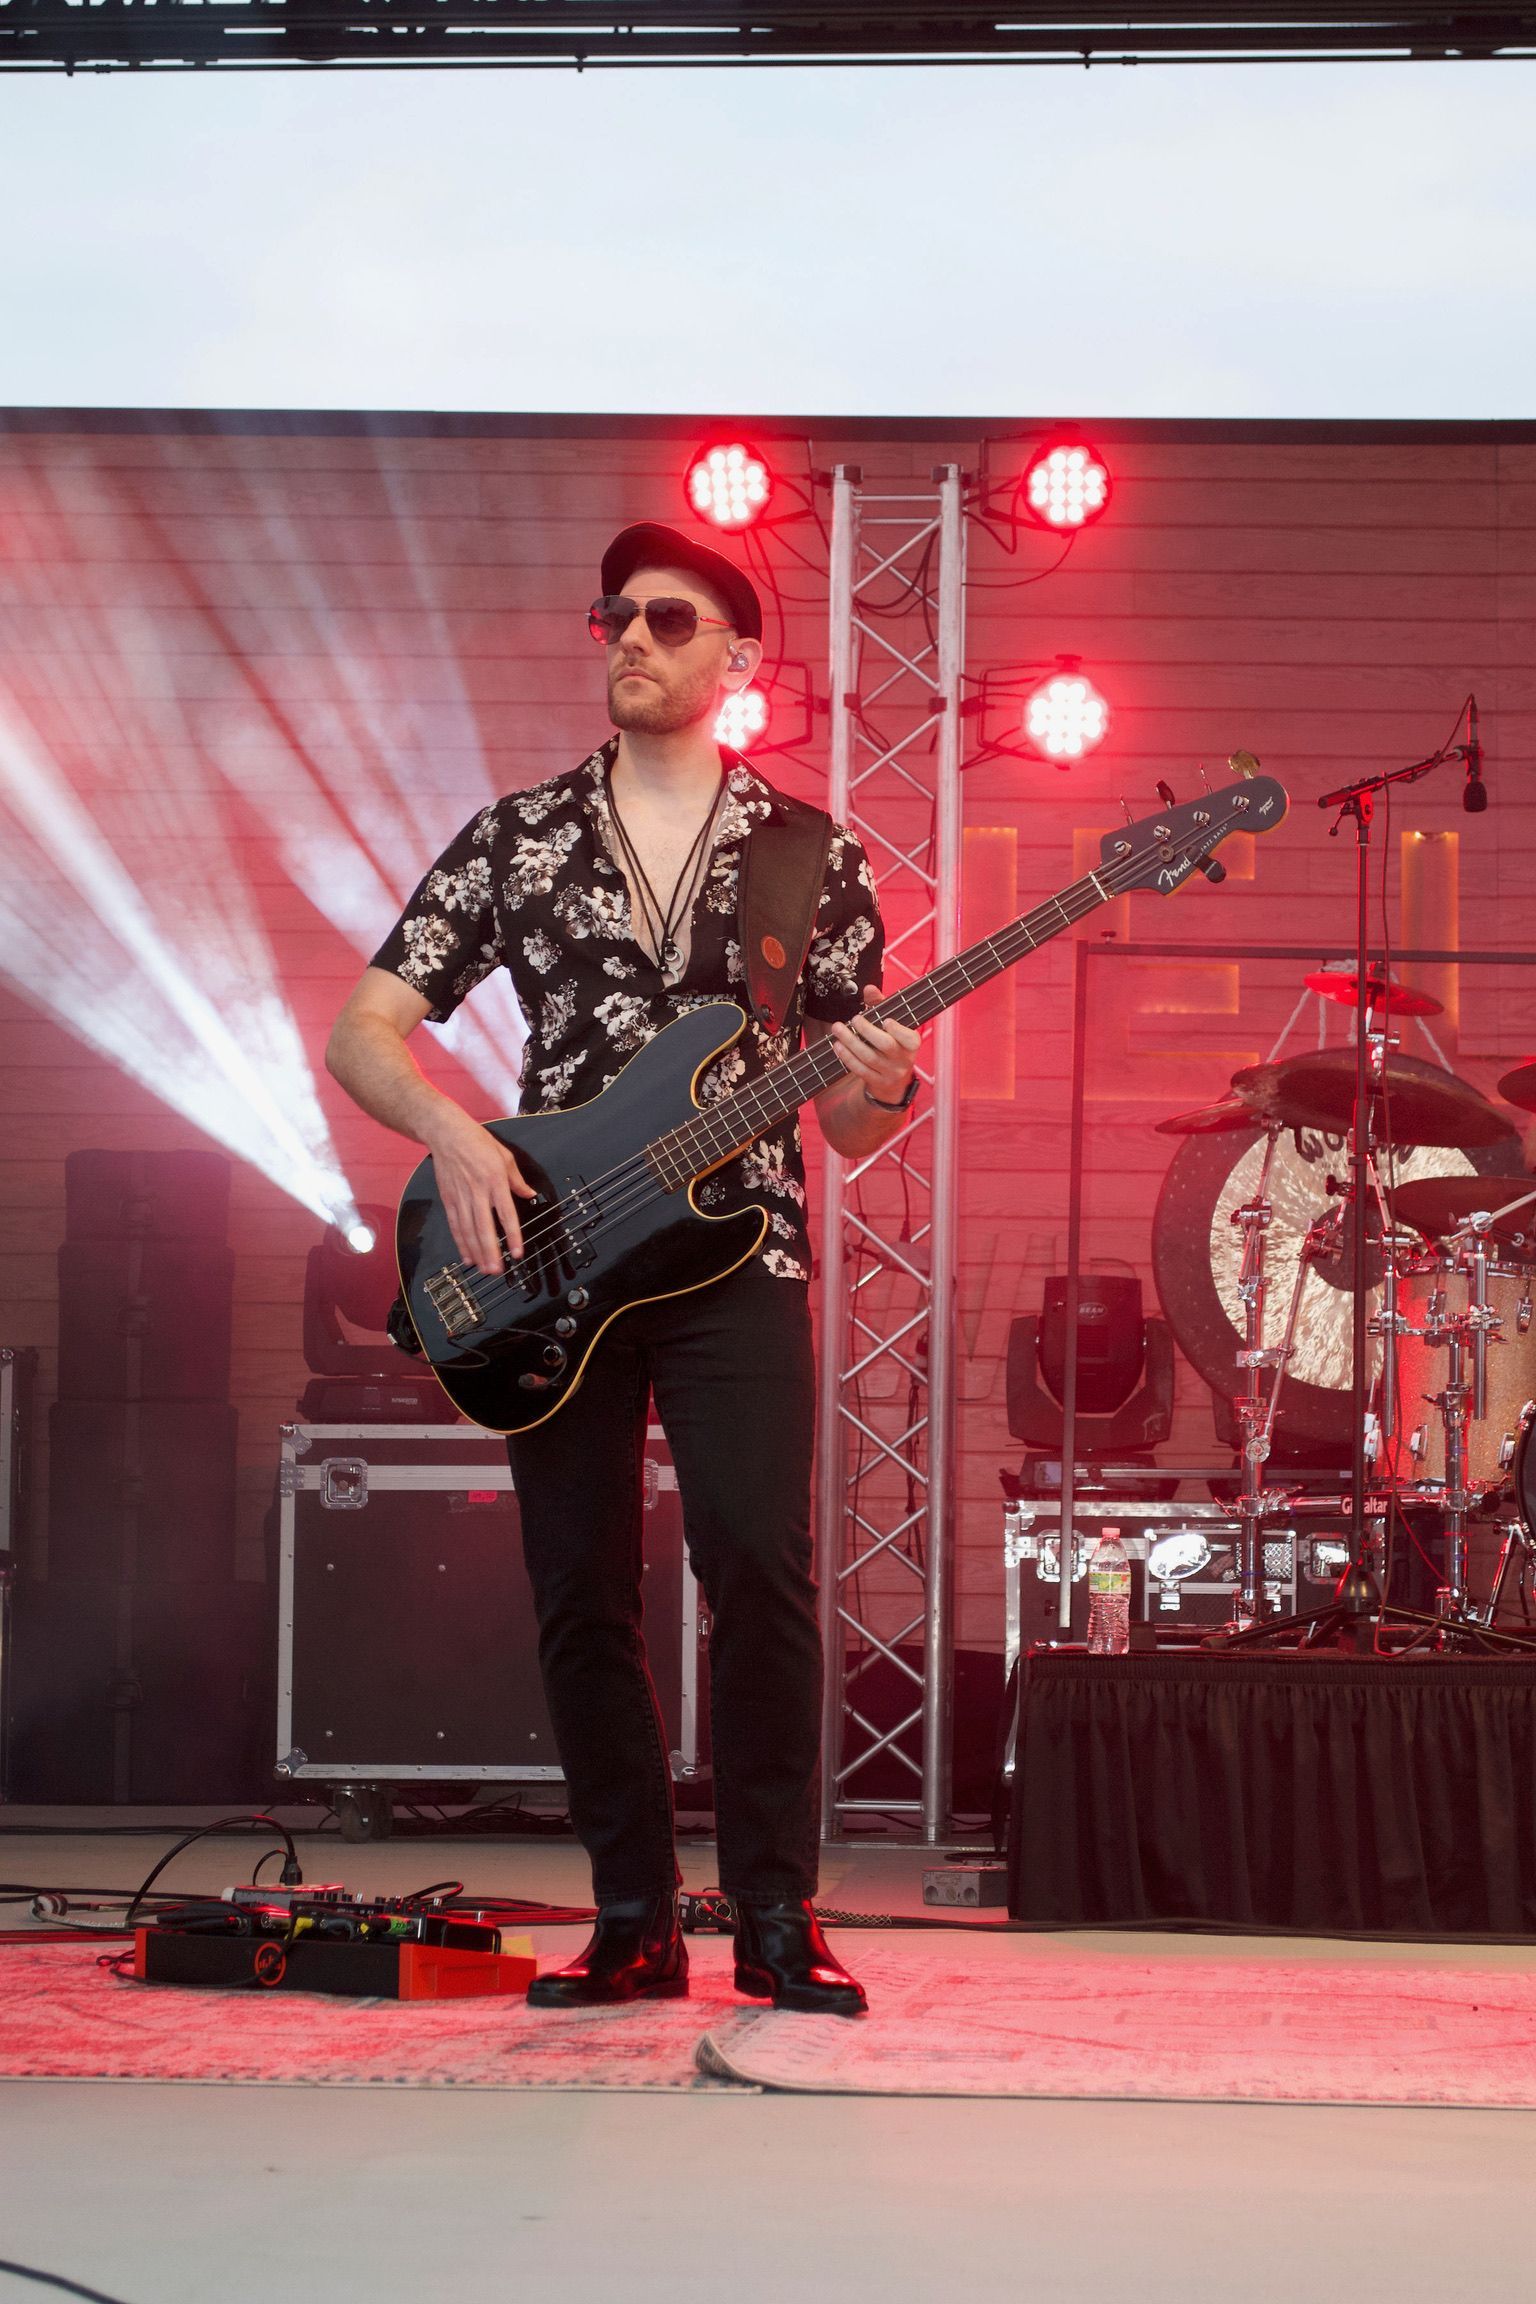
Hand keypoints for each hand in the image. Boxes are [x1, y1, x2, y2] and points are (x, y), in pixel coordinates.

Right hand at [424, 1105, 536, 1275]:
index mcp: (495, 1180)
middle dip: (490, 1252)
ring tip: (484, 1269)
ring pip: (468, 1230)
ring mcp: (461, 1196)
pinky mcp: (449, 1199)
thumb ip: (517, 1179)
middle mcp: (477, 1191)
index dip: (512, 1235)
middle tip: (497, 1271)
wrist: (447, 1134)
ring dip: (476, 1252)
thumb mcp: (505, 1156)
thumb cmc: (477, 1142)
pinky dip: (461, 1242)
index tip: (517, 1252)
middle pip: (484, 1227)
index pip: (506, 1213)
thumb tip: (529, 1194)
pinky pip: (456, 1225)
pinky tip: (467, 1256)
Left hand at [828, 986, 918, 1105]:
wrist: (894, 1080)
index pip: (909, 1038)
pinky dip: (847, 1057)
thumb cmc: (892, 1043)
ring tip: (838, 1029)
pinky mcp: (877, 1082)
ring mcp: (891, 1073)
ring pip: (869, 1058)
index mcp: (912, 1043)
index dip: (898, 1030)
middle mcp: (904, 1059)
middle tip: (854, 1019)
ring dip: (851, 1042)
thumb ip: (881, 1005)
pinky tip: (838, 1046)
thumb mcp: (891, 1023)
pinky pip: (860, 1070)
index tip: (886, 1020)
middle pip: (886, 1045)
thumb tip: (869, 988)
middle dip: (868, 1031)